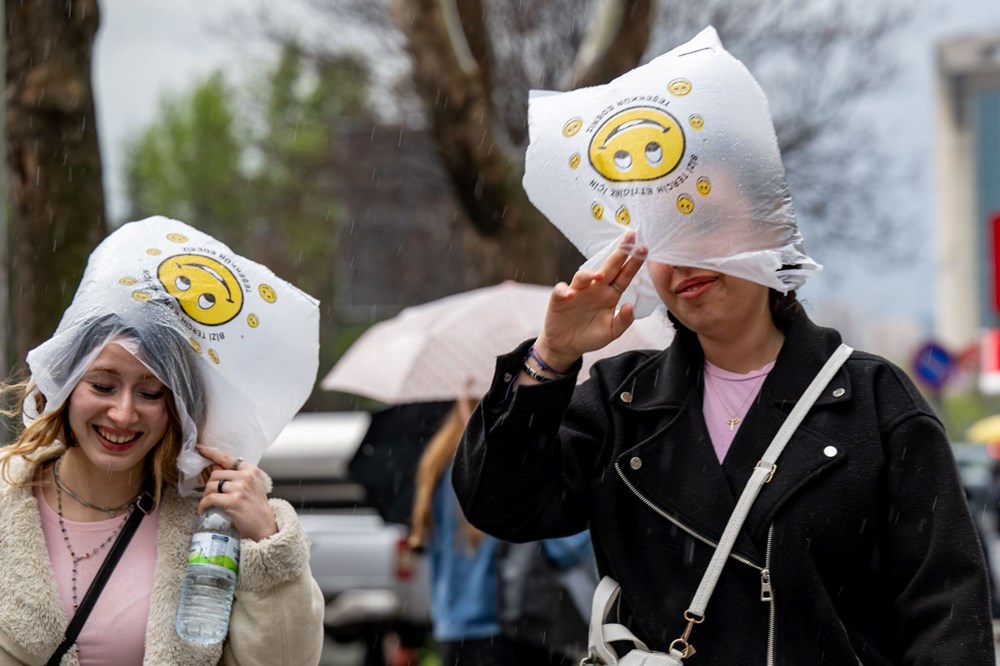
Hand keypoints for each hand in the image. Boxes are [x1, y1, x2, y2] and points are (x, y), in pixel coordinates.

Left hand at [196, 444, 277, 540]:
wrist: (265, 525)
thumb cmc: (256, 507)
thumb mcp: (250, 486)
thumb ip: (235, 475)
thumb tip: (215, 466)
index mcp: (251, 470)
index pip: (227, 458)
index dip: (211, 453)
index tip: (200, 449)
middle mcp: (246, 476)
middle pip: (216, 474)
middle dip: (210, 485)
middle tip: (210, 495)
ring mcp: (239, 488)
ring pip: (211, 486)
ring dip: (206, 495)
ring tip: (209, 503)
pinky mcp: (232, 501)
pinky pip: (210, 498)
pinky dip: (203, 505)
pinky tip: (202, 510)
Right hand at [534, 231, 647, 371]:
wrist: (566, 346)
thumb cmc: (590, 336)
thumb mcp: (611, 333)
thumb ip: (623, 321)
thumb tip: (630, 306)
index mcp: (610, 295)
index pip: (624, 276)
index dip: (633, 263)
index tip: (643, 248)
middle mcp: (595, 289)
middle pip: (608, 268)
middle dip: (619, 253)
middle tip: (629, 238)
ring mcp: (577, 292)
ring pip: (583, 276)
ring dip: (590, 273)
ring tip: (598, 275)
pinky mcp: (560, 298)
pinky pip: (562, 290)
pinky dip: (565, 291)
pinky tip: (571, 295)